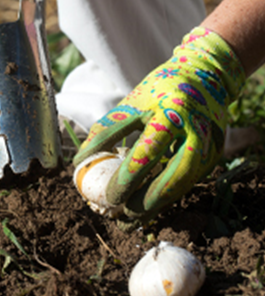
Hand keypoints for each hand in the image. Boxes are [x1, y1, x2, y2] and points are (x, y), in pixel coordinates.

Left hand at [74, 27, 245, 224]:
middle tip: (121, 216)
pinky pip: (189, 182)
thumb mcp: (133, 102)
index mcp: (171, 112)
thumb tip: (80, 159)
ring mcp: (210, 145)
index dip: (126, 179)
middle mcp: (195, 130)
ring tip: (133, 220)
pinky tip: (150, 206)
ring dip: (158, 206)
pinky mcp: (215, 154)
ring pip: (183, 184)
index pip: (146, 153)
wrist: (206, 75)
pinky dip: (168, 196)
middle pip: (172, 176)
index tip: (107, 198)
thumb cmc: (160, 88)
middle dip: (146, 202)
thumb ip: (108, 129)